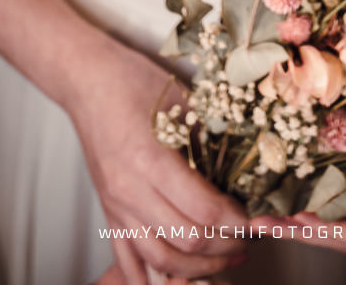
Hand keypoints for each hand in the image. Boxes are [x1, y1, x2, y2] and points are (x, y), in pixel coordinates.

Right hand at [67, 35, 249, 281]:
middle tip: (249, 239)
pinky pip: (127, 257)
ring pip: (160, 258)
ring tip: (223, 260)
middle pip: (186, 240)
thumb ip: (212, 136)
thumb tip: (245, 166)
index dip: (237, 221)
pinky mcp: (108, 209)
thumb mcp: (182, 101)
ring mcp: (116, 204)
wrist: (88, 80)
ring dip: (196, 268)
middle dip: (225, 246)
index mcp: (152, 160)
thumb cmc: (133, 81)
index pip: (204, 210)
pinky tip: (173, 281)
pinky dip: (150, 277)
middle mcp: (132, 190)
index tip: (257, 219)